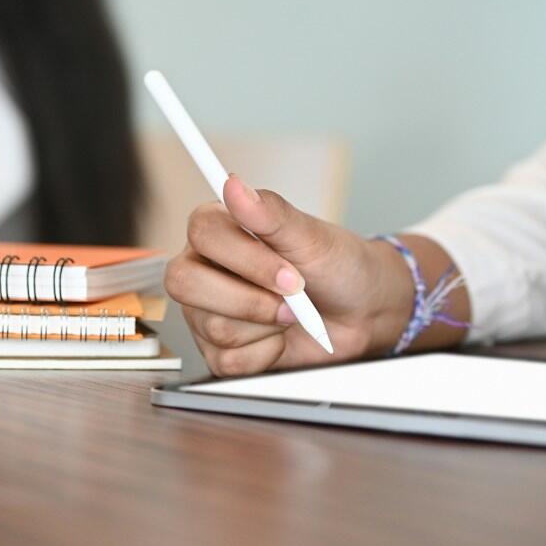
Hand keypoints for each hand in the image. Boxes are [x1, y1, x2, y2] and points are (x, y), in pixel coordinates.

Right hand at [166, 177, 417, 375]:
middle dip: (249, 299)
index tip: (289, 273)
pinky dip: (266, 352)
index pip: (201, 233)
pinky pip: (228, 360)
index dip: (245, 258)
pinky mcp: (216, 351)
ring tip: (292, 313)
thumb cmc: (334, 267)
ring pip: (213, 326)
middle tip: (293, 298)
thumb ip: (271, 213)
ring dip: (267, 324)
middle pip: (185, 283)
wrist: (359, 312)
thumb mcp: (310, 237)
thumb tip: (233, 185)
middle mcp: (203, 270)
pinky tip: (280, 337)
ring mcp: (205, 312)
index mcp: (219, 231)